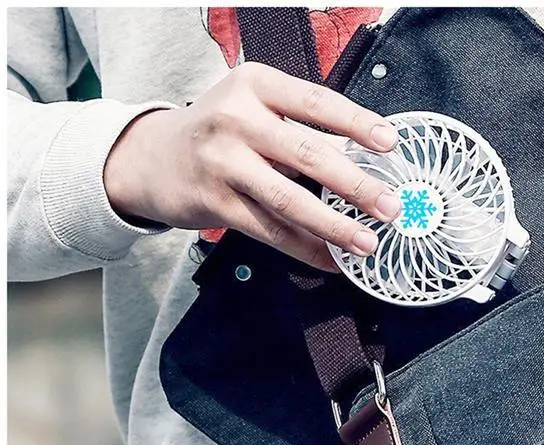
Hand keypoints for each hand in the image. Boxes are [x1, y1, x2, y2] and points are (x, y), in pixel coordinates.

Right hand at [103, 62, 401, 270]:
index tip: (391, 144)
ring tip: (366, 244)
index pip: (317, 102)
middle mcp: (236, 119)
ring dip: (333, 226)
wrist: (152, 157)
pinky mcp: (215, 202)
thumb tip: (362, 160)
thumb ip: (300, 128)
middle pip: (309, 155)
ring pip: (289, 200)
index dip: (357, 123)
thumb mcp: (253, 110)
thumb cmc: (218, 132)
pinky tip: (329, 260)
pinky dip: (304, 249)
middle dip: (356, 186)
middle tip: (390, 208)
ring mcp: (223, 162)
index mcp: (255, 85)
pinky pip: (270, 231)